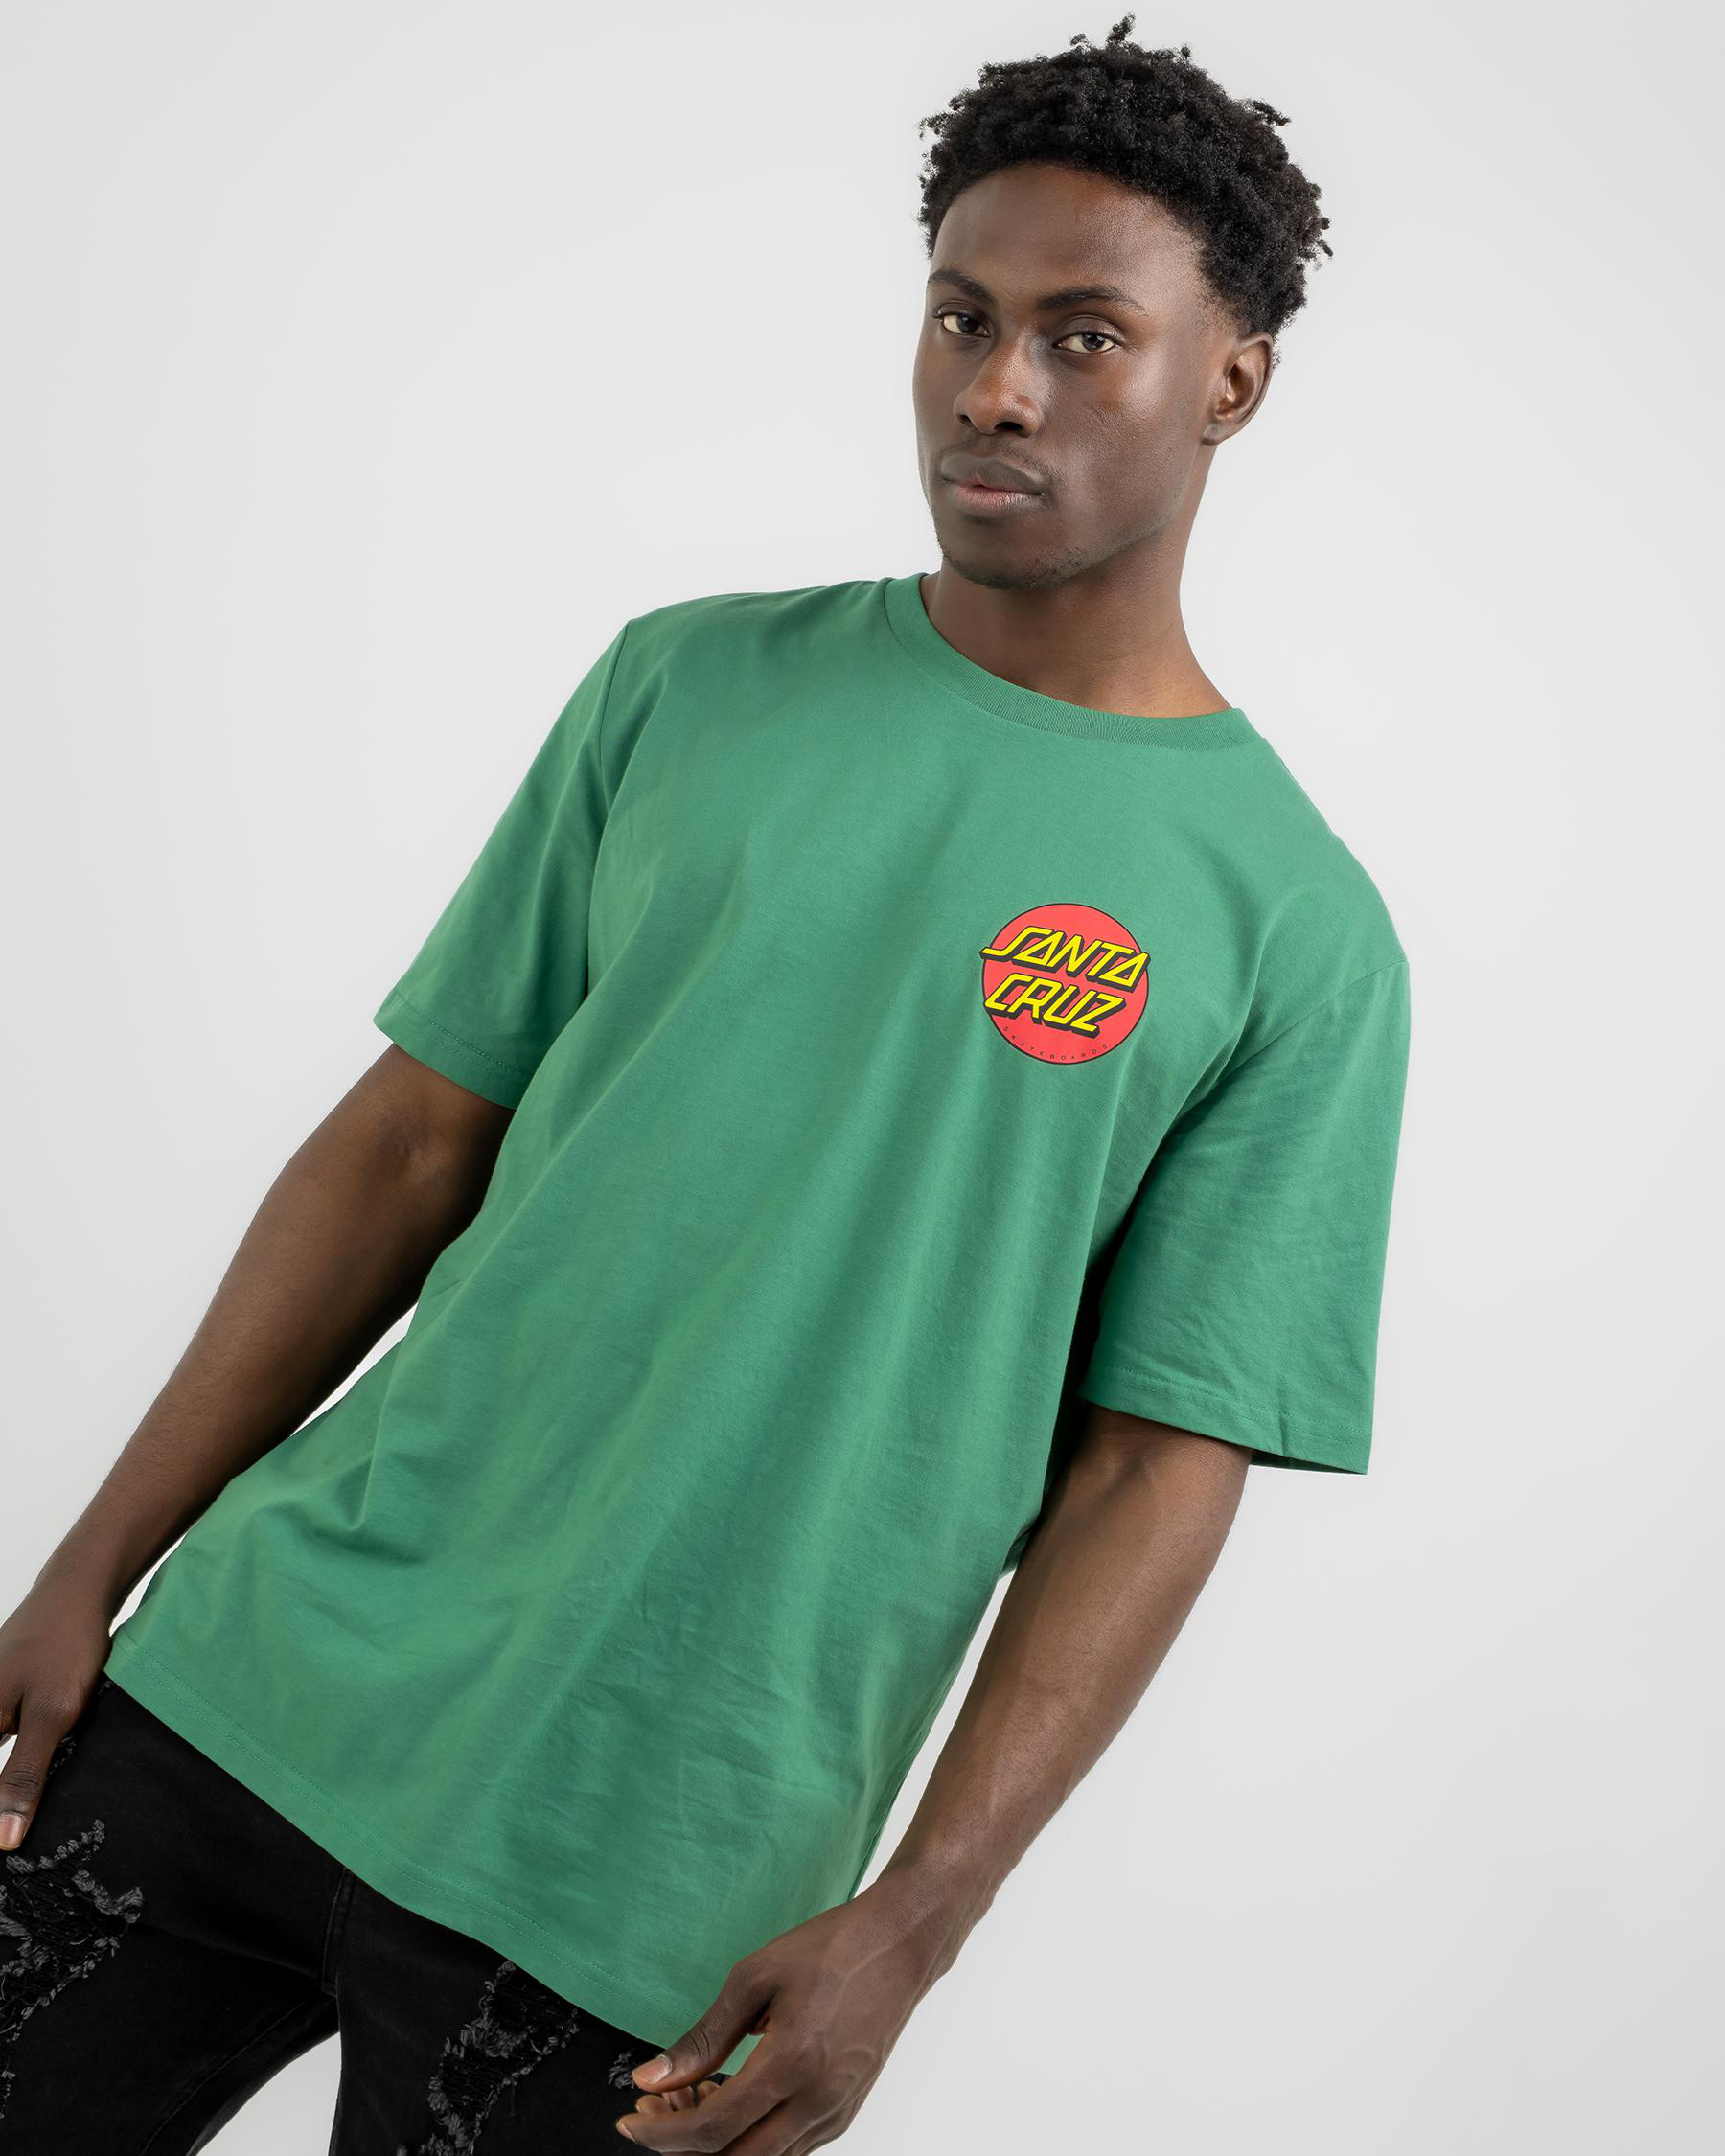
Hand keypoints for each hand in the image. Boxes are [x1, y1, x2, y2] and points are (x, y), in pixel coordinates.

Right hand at [0, 1575, 116, 1848]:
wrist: (81, 1587)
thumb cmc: (65, 1645)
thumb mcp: (51, 1715)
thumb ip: (23, 1774)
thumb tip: (3, 1839)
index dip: (0, 1810)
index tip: (11, 1843)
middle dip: (6, 1799)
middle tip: (22, 1836)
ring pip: (0, 1753)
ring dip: (13, 1780)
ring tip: (29, 1817)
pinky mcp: (8, 1691)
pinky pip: (6, 1734)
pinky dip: (23, 1756)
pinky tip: (45, 1770)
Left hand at [616, 1867, 974, 2151]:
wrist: (900, 1944)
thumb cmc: (831, 1949)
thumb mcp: (755, 1977)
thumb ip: (703, 2037)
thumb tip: (652, 2078)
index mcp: (793, 2065)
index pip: (712, 2130)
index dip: (661, 2134)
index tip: (629, 2117)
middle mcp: (818, 2103)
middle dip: (682, 2146)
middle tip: (654, 2109)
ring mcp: (836, 2114)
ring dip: (716, 2141)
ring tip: (693, 2090)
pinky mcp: (844, 2112)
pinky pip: (785, 2146)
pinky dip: (748, 2132)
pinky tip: (729, 2091)